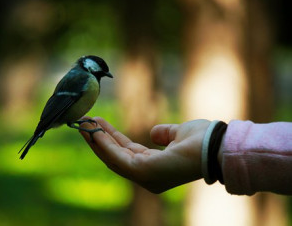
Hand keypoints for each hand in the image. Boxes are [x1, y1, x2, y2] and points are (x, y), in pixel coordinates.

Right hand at [80, 117, 210, 193]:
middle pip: (116, 156)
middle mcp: (147, 176)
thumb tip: (154, 134)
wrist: (215, 146)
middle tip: (85, 123)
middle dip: (100, 140)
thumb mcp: (178, 134)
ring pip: (113, 158)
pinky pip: (118, 157)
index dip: (112, 139)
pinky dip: (105, 144)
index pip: (127, 152)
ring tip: (85, 124)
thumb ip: (164, 134)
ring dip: (97, 141)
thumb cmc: (202, 141)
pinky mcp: (143, 172)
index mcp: (155, 167)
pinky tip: (95, 131)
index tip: (99, 124)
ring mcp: (145, 177)